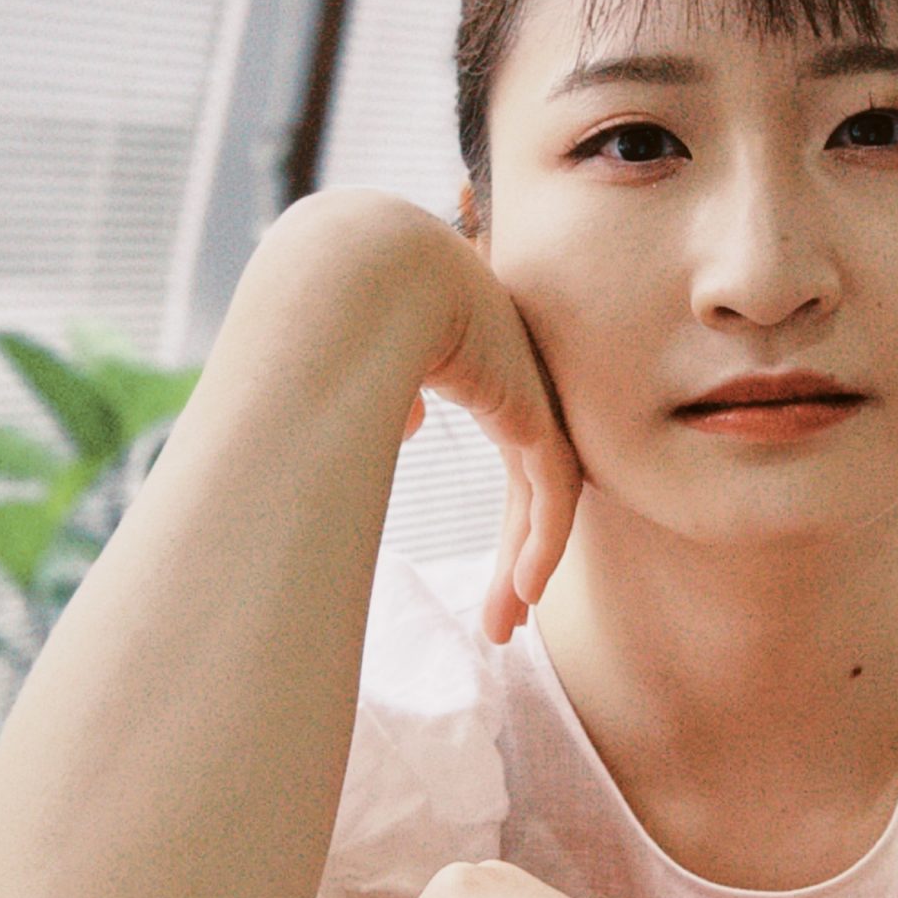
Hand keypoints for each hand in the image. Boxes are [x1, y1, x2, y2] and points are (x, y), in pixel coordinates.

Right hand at [390, 224, 583, 645]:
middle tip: (505, 619)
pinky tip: (525, 592)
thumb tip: (409, 421)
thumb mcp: (368, 365)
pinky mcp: (534, 414)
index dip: (510, 525)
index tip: (498, 582)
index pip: (516, 459)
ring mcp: (531, 397)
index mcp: (485, 368)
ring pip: (545, 500)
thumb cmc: (345, 312)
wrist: (368, 272)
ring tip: (506, 625)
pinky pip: (552, 496)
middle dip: (518, 557)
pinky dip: (540, 546)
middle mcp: (517, 384)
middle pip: (534, 487)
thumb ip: (395, 394)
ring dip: (525, 567)